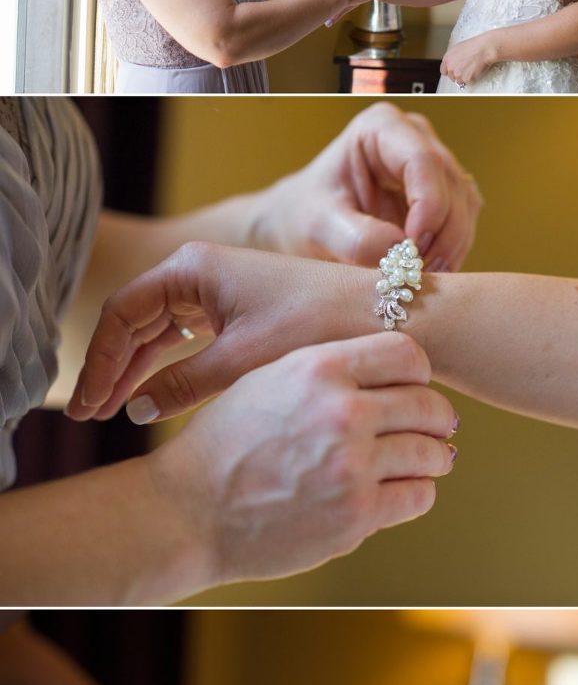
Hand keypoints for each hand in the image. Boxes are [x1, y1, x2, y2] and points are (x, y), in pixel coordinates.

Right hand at [63, 246, 446, 432]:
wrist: (383, 315)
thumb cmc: (319, 327)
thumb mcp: (244, 361)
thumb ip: (185, 384)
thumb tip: (135, 412)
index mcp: (194, 268)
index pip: (123, 314)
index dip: (100, 363)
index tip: (89, 406)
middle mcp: (202, 272)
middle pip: (135, 322)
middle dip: (111, 369)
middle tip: (88, 415)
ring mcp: (219, 289)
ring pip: (158, 332)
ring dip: (135, 371)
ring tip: (111, 414)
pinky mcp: (238, 309)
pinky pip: (185, 338)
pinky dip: (167, 369)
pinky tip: (154, 402)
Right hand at [128, 334, 455, 581]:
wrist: (185, 512)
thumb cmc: (221, 447)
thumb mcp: (265, 383)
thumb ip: (324, 376)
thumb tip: (381, 379)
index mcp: (318, 368)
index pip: (406, 355)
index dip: (419, 373)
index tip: (417, 388)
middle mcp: (342, 411)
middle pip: (428, 404)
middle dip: (437, 419)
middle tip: (437, 430)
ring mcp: (352, 465)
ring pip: (431, 453)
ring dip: (434, 459)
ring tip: (428, 462)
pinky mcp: (356, 514)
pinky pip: (417, 496)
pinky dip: (416, 493)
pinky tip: (401, 492)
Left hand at [253, 101, 482, 268]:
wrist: (304, 226)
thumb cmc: (305, 215)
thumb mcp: (317, 226)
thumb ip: (354, 238)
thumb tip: (398, 251)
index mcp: (381, 127)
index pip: (422, 160)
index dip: (428, 204)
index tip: (411, 247)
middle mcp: (415, 139)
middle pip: (451, 183)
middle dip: (442, 232)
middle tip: (417, 271)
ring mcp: (434, 168)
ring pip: (465, 205)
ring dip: (450, 245)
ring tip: (419, 275)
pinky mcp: (443, 198)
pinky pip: (463, 224)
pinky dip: (451, 252)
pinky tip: (427, 272)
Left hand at [440, 34, 498, 87]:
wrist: (484, 49)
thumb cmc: (474, 46)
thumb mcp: (458, 48)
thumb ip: (453, 58)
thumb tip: (453, 63)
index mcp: (447, 59)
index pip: (444, 71)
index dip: (449, 71)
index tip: (454, 71)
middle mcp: (451, 67)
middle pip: (452, 77)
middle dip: (458, 74)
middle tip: (466, 69)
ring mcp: (458, 74)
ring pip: (460, 81)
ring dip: (465, 77)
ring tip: (472, 69)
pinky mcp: (466, 79)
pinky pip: (468, 82)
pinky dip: (472, 78)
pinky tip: (475, 70)